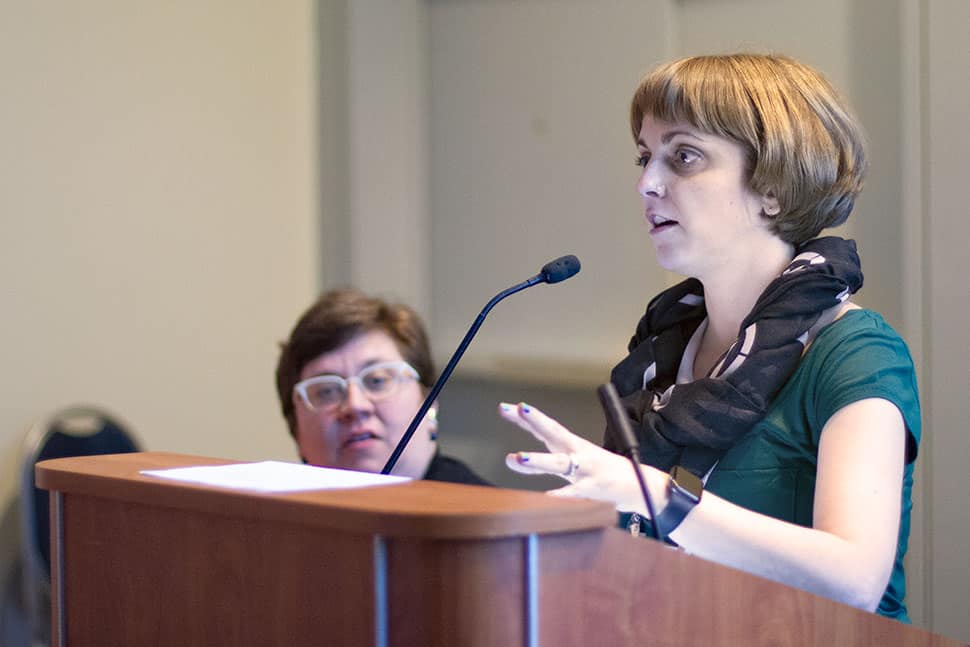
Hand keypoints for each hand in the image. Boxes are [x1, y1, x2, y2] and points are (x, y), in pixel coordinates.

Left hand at [498, 402, 660, 511]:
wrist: (643, 487)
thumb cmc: (604, 473)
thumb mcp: (571, 465)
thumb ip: (541, 464)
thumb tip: (513, 460)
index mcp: (573, 445)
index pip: (547, 428)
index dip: (527, 418)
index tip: (507, 407)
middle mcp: (578, 453)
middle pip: (554, 433)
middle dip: (535, 422)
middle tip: (517, 409)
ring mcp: (586, 470)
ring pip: (559, 463)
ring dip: (538, 460)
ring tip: (517, 458)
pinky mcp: (594, 489)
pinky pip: (574, 493)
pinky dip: (561, 495)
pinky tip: (546, 497)